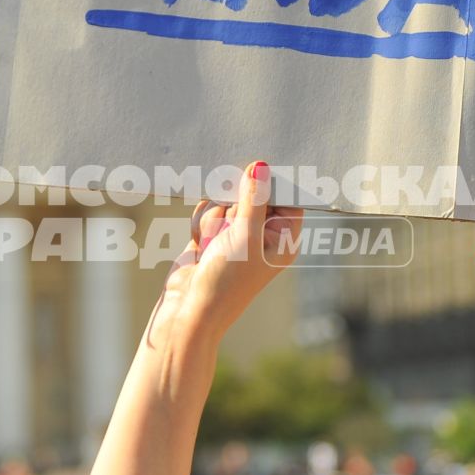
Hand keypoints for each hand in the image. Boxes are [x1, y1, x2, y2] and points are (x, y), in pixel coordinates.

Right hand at [149, 161, 301, 345]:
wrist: (188, 309)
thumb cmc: (226, 281)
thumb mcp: (245, 236)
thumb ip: (253, 199)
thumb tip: (261, 166)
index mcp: (283, 238)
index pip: (286, 197)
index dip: (272, 183)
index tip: (255, 169)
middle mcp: (262, 234)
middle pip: (252, 193)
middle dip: (235, 203)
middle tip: (230, 224)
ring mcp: (236, 233)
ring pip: (225, 199)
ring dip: (215, 216)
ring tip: (212, 243)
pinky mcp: (212, 233)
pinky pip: (207, 209)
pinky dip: (201, 223)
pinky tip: (200, 244)